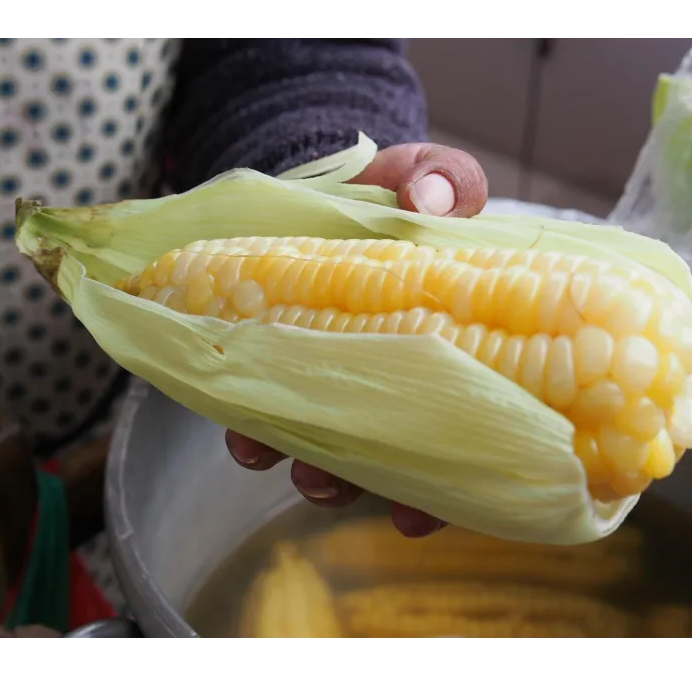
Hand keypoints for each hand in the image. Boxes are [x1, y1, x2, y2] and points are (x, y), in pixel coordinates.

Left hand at [225, 143, 488, 536]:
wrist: (323, 184)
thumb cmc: (393, 192)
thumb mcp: (428, 176)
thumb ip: (445, 182)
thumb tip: (432, 200)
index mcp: (444, 354)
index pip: (450, 437)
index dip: (436, 488)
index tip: (414, 514)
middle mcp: (390, 383)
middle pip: (382, 457)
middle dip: (358, 485)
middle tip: (331, 487)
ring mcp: (334, 376)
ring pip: (322, 444)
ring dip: (302, 465)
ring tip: (277, 457)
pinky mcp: (278, 360)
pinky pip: (264, 405)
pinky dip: (252, 423)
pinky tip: (241, 426)